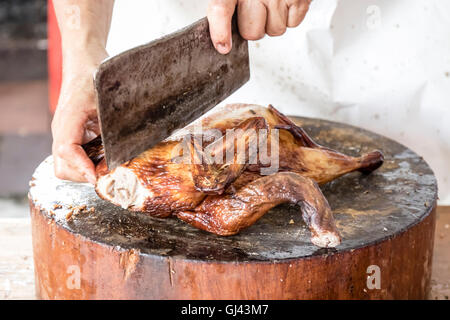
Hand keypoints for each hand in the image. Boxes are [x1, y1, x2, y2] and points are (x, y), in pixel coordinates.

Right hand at [51, 49, 107, 183]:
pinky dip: (88, 163)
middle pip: (63, 167)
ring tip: (108, 167)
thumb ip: (112, 125)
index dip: (82, 167)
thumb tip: (123, 151)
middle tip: (108, 172)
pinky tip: (105, 158)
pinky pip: (76, 157)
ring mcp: (66, 134)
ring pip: (67, 165)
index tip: (97, 176)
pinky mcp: (74, 134)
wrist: (85, 61)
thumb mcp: (108, 100)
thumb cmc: (95, 75)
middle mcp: (62, 130)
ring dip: (86, 170)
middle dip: (84, 174)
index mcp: (68, 120)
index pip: (66, 151)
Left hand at [207, 0, 310, 53]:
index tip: (223, 46)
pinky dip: (290, 16)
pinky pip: (292, 24)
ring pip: (274, 31)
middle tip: (257, 11)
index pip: (221, 8)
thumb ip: (225, 5)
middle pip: (251, 32)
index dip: (220, 31)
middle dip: (254, 28)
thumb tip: (221, 38)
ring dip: (273, 22)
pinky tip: (285, 2)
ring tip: (273, 3)